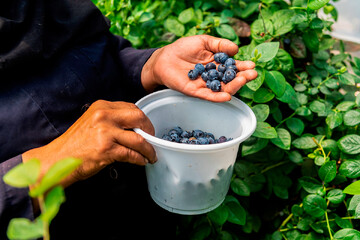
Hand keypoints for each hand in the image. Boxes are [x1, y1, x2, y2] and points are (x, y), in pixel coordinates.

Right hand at [22, 100, 156, 187]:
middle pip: (139, 118)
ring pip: (138, 139)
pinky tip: (142, 161)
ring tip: (151, 155)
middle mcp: (104, 115)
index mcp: (101, 106)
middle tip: (152, 139)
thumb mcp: (93, 122)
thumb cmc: (76, 143)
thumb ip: (112, 120)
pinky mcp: (106, 149)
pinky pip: (131, 154)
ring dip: (149, 149)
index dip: (143, 119)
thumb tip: (135, 126)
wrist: (58, 159)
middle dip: (150, 130)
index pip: (131, 107)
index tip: (147, 128)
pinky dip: (140, 159)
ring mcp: (105, 132)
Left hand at [141, 35, 257, 101]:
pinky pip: (208, 96)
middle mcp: (213, 76)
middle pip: (230, 79)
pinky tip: (227, 96)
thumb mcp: (204, 41)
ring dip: (233, 86)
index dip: (243, 67)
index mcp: (217, 64)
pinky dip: (217, 97)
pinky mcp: (195, 92)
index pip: (233, 67)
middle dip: (242, 77)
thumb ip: (219, 45)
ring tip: (242, 80)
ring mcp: (205, 85)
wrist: (164, 58)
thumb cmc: (183, 48)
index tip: (253, 66)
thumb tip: (236, 49)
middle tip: (252, 74)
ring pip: (222, 89)